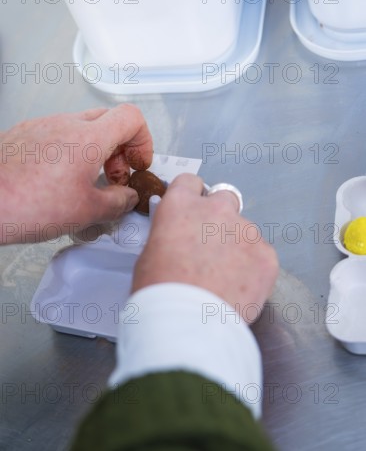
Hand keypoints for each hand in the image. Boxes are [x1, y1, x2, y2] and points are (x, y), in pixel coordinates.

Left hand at [0, 105, 152, 243]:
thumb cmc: (26, 204)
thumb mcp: (86, 212)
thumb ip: (117, 202)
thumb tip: (126, 198)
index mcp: (88, 138)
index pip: (131, 118)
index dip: (143, 141)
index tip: (138, 163)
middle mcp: (66, 124)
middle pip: (109, 120)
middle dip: (119, 149)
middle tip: (115, 176)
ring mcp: (43, 126)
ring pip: (82, 127)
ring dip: (94, 150)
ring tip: (87, 181)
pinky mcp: (24, 134)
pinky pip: (57, 134)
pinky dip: (69, 152)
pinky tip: (59, 179)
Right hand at [132, 174, 278, 321]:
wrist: (188, 324)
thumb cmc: (162, 294)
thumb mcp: (150, 254)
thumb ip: (170, 235)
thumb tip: (180, 239)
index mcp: (181, 205)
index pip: (191, 182)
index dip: (192, 196)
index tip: (194, 209)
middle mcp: (216, 209)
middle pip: (225, 197)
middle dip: (221, 216)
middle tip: (213, 244)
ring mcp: (245, 231)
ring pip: (245, 231)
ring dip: (237, 246)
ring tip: (225, 278)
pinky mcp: (266, 255)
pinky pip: (261, 255)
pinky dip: (253, 269)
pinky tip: (239, 288)